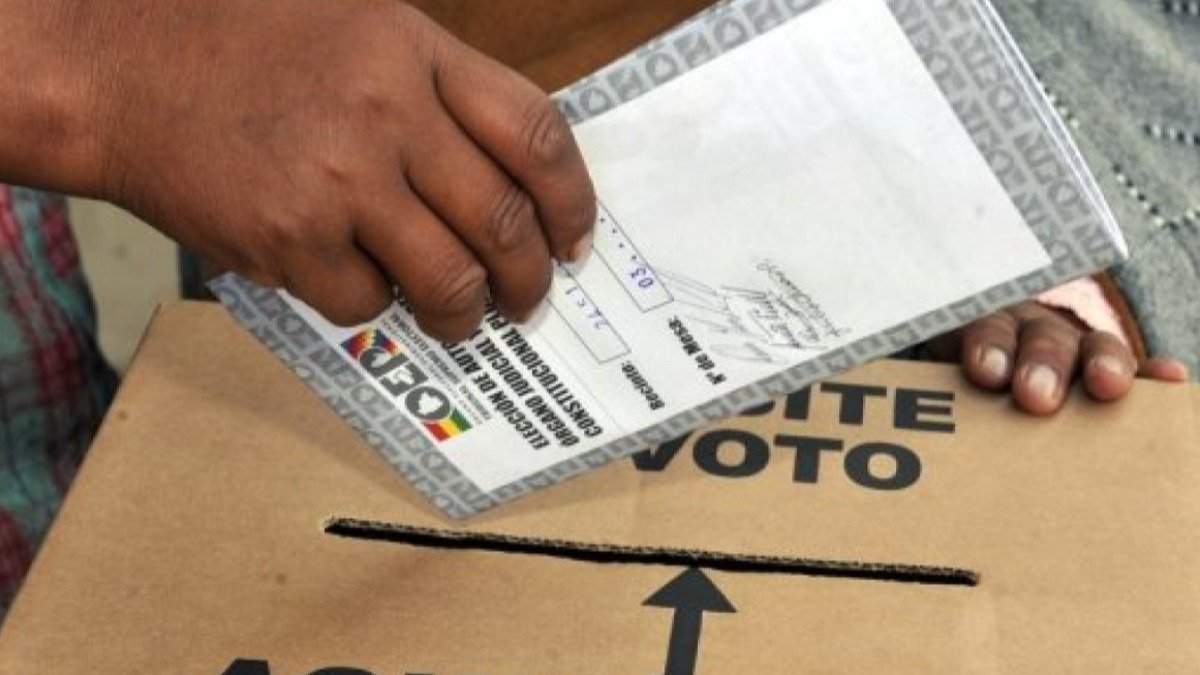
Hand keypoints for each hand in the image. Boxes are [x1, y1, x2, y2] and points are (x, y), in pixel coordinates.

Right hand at [77, 0, 593, 339]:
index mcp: (416, 53)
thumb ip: (439, 91)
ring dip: (466, 313)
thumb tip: (510, 177)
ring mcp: (339, 181)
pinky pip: (366, 302)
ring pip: (448, 281)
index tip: (574, 238)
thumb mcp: (362, 26)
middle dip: (530, 279)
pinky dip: (376, 306)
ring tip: (461, 316)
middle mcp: (390, 115)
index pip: (537, 136)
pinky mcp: (288, 239)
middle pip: (503, 222)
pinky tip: (363, 284)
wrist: (120, 67)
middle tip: (528, 298)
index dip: (572, 201)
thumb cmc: (243, 42)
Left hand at [926, 302, 1188, 414]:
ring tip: (1107, 386)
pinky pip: (1128, 369)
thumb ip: (904, 394)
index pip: (981, 327)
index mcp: (974, 330)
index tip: (986, 371)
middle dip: (1040, 363)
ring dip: (1098, 363)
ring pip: (1086, 345)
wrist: (975, 373)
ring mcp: (1066, 347)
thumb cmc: (945, 393)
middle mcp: (1024, 331)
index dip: (987, 345)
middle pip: (1037, 336)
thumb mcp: (919, 386)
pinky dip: (1149, 374)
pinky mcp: (1098, 372)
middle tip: (1036, 397)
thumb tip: (851, 413)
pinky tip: (1169, 378)